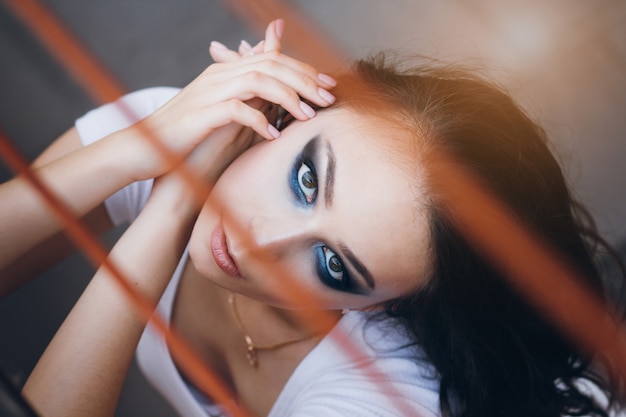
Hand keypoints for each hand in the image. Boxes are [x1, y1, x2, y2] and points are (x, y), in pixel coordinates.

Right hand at [130, 19, 335, 184]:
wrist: (145, 150)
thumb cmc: (191, 138)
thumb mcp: (228, 115)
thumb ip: (253, 100)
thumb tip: (282, 96)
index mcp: (227, 73)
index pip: (273, 60)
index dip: (304, 70)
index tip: (330, 86)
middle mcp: (219, 77)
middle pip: (270, 65)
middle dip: (304, 80)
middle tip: (329, 98)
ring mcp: (208, 94)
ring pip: (257, 81)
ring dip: (287, 97)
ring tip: (308, 116)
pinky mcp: (200, 116)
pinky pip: (235, 110)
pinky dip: (258, 121)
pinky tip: (275, 135)